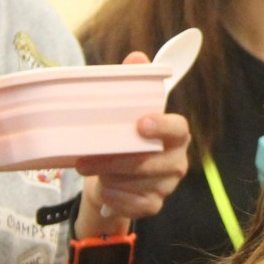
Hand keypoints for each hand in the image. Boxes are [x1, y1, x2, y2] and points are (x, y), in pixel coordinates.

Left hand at [74, 53, 189, 236]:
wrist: (111, 175)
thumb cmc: (122, 137)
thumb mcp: (125, 109)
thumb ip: (133, 83)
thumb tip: (136, 57)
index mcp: (175, 134)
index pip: (178, 129)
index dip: (162, 126)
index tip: (141, 123)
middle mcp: (177, 160)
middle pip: (153, 162)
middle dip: (117, 161)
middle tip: (85, 159)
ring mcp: (167, 185)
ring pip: (141, 185)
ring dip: (112, 178)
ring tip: (89, 170)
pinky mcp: (154, 205)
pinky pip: (136, 206)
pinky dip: (115, 198)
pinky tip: (102, 189)